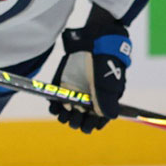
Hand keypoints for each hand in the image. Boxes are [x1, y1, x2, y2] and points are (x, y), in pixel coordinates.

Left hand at [49, 13, 130, 134]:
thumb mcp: (108, 82)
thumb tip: (110, 117)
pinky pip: (56, 104)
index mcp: (103, 101)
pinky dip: (55, 108)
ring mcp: (75, 94)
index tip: (88, 124)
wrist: (94, 40)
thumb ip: (108, 101)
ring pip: (68, 115)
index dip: (92, 125)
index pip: (97, 122)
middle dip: (78, 121)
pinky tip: (56, 106)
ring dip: (66, 117)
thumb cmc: (105, 62)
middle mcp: (88, 100)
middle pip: (81, 120)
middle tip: (77, 114)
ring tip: (66, 112)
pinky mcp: (62, 87)